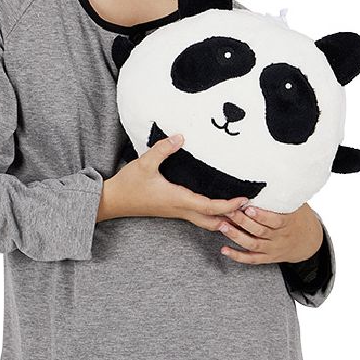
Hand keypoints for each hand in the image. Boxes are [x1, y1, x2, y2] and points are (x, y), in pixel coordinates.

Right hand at [98, 133, 249, 230]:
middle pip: (211, 222)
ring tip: (237, 211)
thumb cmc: (128, 185)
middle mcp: (180, 209)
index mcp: (178, 199)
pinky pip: (196, 217)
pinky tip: (216, 208)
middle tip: (247, 211)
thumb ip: (162, 149)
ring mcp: (176, 212)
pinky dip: (210, 216)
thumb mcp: (144, 163)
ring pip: (204, 222)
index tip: (243, 200)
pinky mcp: (172, 210)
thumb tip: (180, 136)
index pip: (209, 207)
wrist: (112, 202)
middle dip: (231, 219)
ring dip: (222, 219)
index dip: (229, 205)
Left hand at [217, 201, 323, 264]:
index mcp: (288, 223)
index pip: (275, 220)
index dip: (261, 215)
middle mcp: (280, 238)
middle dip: (243, 222)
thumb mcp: (298, 205)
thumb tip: (275, 175)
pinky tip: (225, 250)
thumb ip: (286, 195)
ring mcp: (273, 248)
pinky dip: (238, 256)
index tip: (248, 208)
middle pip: (260, 231)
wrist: (309, 242)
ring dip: (236, 237)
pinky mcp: (267, 257)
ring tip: (223, 227)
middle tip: (229, 213)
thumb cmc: (300, 219)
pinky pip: (251, 259)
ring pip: (253, 244)